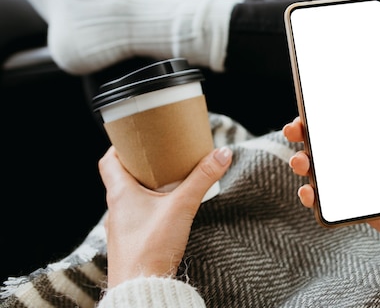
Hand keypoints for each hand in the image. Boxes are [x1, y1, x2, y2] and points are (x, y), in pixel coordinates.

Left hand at [99, 145, 231, 286]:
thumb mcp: (182, 206)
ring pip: (130, 197)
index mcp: (120, 193)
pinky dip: (150, 206)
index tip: (137, 138)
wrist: (141, 288)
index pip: (109, 161)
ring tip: (169, 179)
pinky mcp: (131, 242)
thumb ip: (202, 179)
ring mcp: (122, 227)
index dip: (120, 146)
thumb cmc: (151, 247)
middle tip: (161, 155)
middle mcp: (116, 208)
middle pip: (122, 177)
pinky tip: (168, 210)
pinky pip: (137, 215)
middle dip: (141, 164)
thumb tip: (222, 153)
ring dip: (147, 186)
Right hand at [283, 60, 379, 261]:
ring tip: (300, 162)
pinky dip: (313, 196)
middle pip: (328, 141)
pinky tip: (308, 192)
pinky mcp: (359, 206)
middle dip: (305, 133)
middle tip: (294, 129)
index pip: (350, 116)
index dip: (326, 108)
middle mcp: (370, 156)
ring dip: (303, 162)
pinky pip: (330, 200)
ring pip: (323, 168)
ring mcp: (362, 182)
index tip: (308, 99)